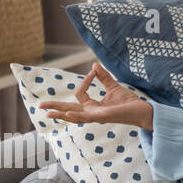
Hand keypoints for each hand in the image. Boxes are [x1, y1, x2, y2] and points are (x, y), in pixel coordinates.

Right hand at [37, 61, 154, 130]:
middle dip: (55, 108)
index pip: (80, 94)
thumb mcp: (114, 87)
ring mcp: (96, 116)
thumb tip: (94, 65)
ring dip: (61, 115)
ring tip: (48, 114)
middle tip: (40, 106)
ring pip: (74, 116)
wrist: (142, 110)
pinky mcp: (102, 117)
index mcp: (92, 106)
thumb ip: (103, 77)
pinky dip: (75, 116)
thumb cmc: (128, 102)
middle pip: (69, 110)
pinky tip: (66, 114)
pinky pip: (86, 117)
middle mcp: (91, 113)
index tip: (94, 72)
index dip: (85, 81)